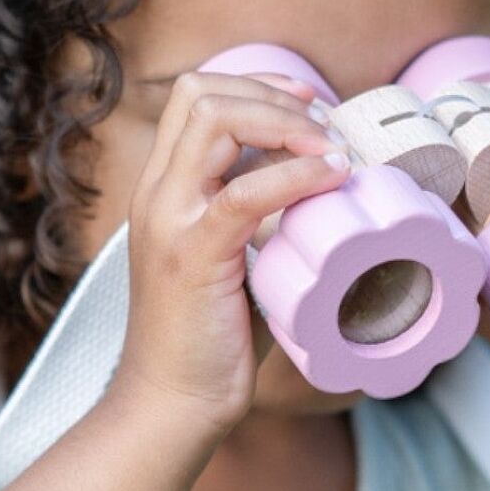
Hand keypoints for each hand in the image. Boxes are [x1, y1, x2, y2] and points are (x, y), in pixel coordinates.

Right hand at [108, 69, 349, 436]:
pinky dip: (297, 175)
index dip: (256, 86)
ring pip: (215, 119)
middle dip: (273, 94)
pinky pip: (244, 191)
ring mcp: (170, 221)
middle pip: (201, 92)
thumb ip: (256, 218)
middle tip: (325, 125)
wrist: (171, 404)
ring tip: (332, 150)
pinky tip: (332, 179)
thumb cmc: (208, 341)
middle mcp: (157, 194)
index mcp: (162, 190)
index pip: (193, 96)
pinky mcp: (193, 255)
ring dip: (286, 123)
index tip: (308, 108)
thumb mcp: (229, 261)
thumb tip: (319, 188)